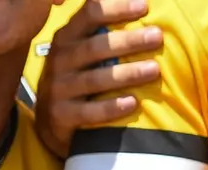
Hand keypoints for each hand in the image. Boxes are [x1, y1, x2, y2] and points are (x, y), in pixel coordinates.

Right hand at [34, 0, 162, 159]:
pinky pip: (89, 112)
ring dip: (127, 73)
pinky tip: (133, 103)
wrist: (49, 120)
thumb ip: (101, 32)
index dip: (117, 8)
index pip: (90, 14)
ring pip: (95, 79)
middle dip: (128, 40)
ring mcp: (58, 88)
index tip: (144, 6)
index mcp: (67, 37)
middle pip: (95, 46)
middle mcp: (59, 59)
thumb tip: (140, 6)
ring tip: (155, 69)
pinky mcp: (61, 115)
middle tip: (157, 36)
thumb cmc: (76, 78)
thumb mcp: (81, 51)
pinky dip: (111, 108)